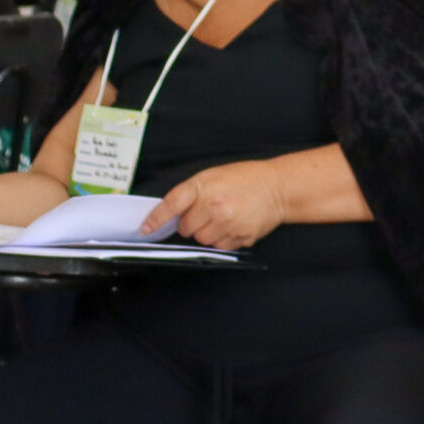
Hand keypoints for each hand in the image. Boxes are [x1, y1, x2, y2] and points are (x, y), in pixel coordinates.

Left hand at [142, 161, 287, 249]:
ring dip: (207, 233)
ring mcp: (228, 222)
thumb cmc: (244, 179)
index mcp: (204, 186)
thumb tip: (171, 216)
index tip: (145, 229)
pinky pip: (220, 246)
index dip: (156, 219)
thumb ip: (191, 193)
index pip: (172, 204)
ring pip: (202, 240)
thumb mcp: (213, 176)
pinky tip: (233, 225)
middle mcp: (215, 205)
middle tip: (207, 212)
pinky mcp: (241, 236)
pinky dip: (223, 239)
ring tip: (222, 218)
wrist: (278, 187)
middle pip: (186, 229)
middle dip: (192, 223)